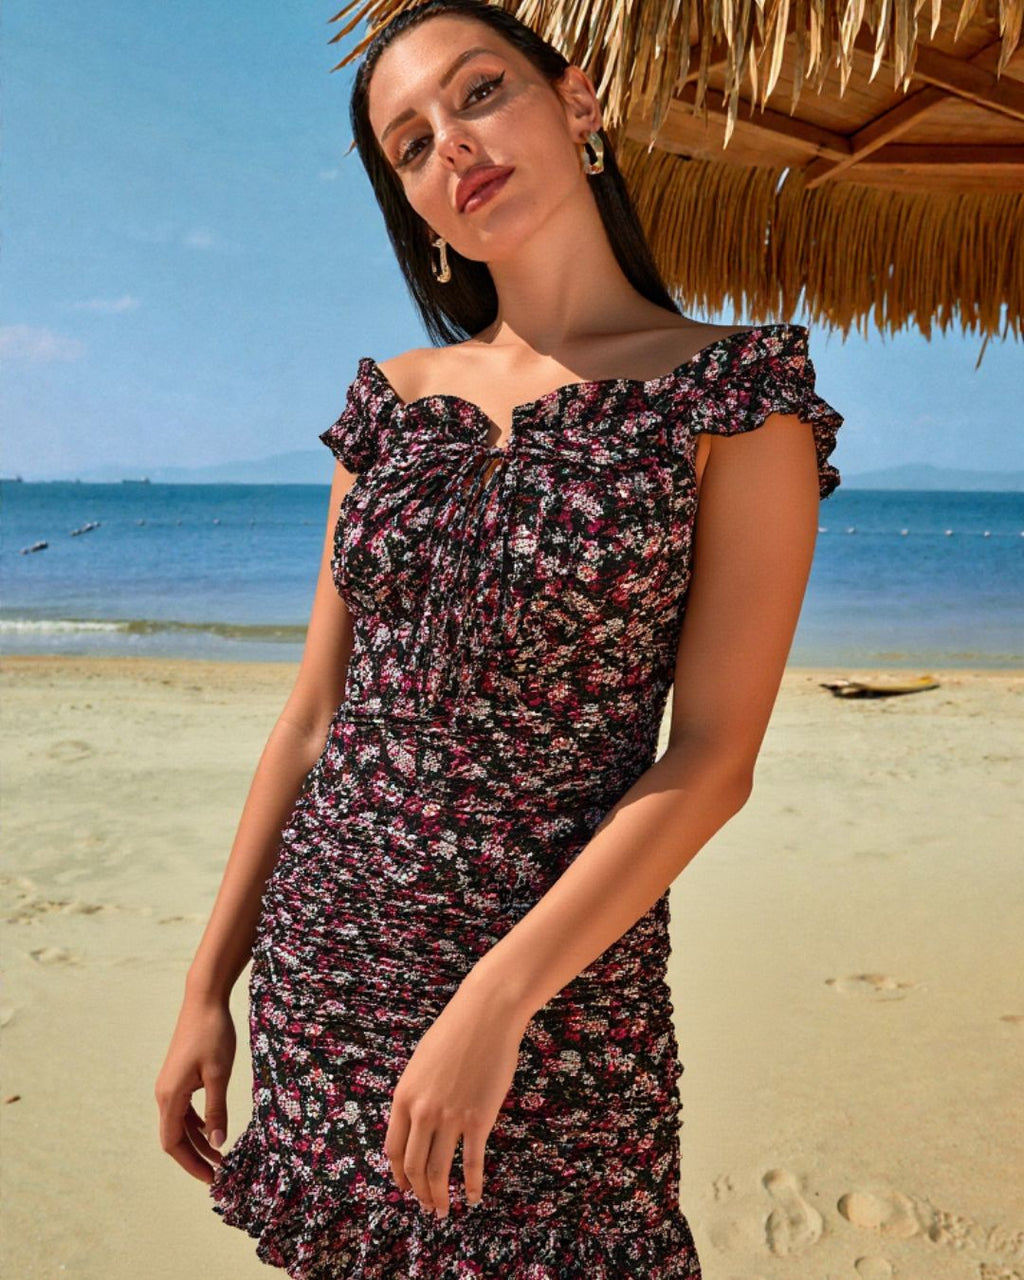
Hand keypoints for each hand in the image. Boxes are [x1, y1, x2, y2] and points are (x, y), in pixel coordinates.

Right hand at [154, 992, 236, 1183]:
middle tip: (219, 1174)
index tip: (211, 1179)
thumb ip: (217, 1109)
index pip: (173, 1143)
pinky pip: (184, 1109)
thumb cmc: (213, 1034)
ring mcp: (170, 1085)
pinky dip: (196, 1123)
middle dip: (195, 1157)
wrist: (204, 1000)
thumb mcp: (219, 1074)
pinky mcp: (178, 1077)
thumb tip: (217, 1143)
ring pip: (180, 1124)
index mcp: (170, 1096)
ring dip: (197, 1141)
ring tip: (220, 1155)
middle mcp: (164, 1094)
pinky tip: (212, 1128)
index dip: (191, 1164)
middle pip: (174, 1137)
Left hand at [384, 976, 528, 1218]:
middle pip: (414, 1167)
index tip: (406, 1190)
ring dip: (441, 1197)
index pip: (393, 1150)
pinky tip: (474, 1198)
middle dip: (420, 1193)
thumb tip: (417, 1124)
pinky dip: (471, 1186)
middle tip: (429, 1208)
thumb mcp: (421, 1064)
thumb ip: (416, 1095)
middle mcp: (422, 1112)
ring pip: (438, 1171)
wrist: (486, 1015)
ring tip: (445, 1211)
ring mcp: (450, 1117)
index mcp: (403, 1097)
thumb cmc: (455, 1033)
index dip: (399, 1176)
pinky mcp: (479, 1119)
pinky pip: (471, 1163)